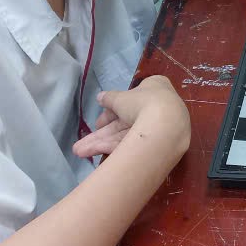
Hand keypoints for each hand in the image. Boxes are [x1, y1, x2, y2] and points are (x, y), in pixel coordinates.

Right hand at [74, 76, 190, 157]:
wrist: (166, 127)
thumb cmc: (143, 102)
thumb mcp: (120, 98)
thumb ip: (110, 98)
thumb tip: (100, 97)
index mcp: (155, 91)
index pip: (130, 100)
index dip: (111, 111)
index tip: (98, 121)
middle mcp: (158, 111)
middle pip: (125, 123)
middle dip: (102, 134)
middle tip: (83, 143)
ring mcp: (158, 130)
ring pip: (125, 137)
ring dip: (101, 144)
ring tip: (79, 152)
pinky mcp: (156, 147)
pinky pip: (132, 146)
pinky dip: (113, 149)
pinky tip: (93, 154)